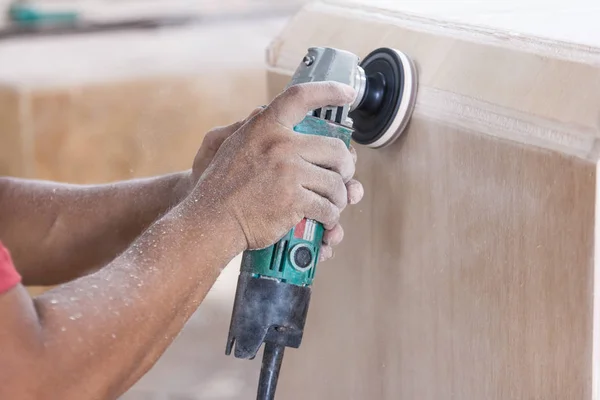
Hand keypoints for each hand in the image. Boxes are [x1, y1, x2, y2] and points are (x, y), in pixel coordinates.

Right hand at [190, 82, 362, 250]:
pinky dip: (330, 217)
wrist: (211, 219)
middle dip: (346, 168)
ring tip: (333, 203)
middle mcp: (280, 145)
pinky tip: (325, 220)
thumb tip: (268, 111)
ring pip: (336, 183)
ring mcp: (288, 172)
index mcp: (265, 127)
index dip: (329, 91)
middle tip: (344, 177)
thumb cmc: (221, 186)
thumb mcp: (232, 144)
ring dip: (339, 198)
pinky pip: (327, 208)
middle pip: (336, 149)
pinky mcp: (293, 200)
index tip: (348, 93)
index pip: (301, 97)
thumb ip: (256, 129)